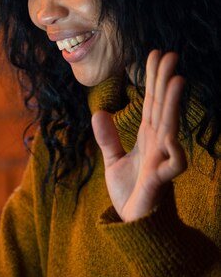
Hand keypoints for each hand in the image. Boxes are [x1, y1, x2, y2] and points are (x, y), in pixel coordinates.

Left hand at [91, 50, 186, 221]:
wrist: (131, 221)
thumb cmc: (129, 191)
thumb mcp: (113, 161)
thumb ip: (107, 138)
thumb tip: (99, 113)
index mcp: (147, 138)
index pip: (151, 103)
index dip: (153, 80)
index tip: (155, 55)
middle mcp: (157, 145)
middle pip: (162, 108)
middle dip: (166, 82)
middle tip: (170, 55)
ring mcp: (161, 160)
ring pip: (170, 128)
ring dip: (174, 105)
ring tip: (177, 81)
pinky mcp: (160, 181)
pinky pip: (173, 164)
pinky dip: (174, 152)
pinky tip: (171, 137)